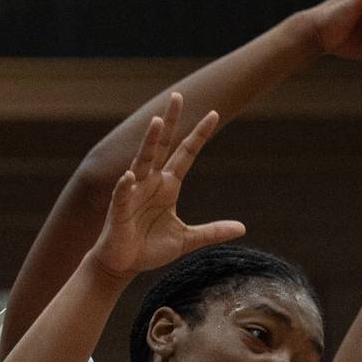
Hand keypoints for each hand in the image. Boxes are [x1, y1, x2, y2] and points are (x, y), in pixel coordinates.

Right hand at [89, 93, 244, 282]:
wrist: (123, 264)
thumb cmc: (150, 249)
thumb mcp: (187, 240)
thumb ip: (212, 231)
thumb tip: (242, 228)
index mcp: (168, 185)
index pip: (186, 153)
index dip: (199, 135)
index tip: (214, 113)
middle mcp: (151, 181)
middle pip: (162, 145)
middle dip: (169, 121)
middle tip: (177, 96)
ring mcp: (134, 192)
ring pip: (142, 161)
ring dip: (149, 142)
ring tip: (156, 122)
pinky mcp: (119, 209)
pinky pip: (122, 194)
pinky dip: (125, 185)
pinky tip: (130, 176)